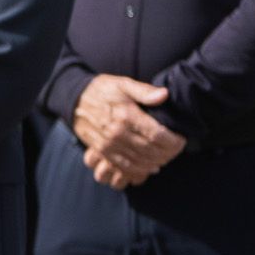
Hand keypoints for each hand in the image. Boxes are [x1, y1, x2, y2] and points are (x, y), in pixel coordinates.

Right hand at [70, 74, 185, 186]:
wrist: (74, 99)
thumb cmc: (102, 90)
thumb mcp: (123, 83)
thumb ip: (144, 91)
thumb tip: (164, 95)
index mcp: (126, 115)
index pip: (158, 135)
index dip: (174, 141)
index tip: (181, 139)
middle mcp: (117, 133)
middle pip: (151, 151)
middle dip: (169, 153)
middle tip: (176, 149)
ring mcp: (109, 145)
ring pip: (140, 162)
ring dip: (157, 162)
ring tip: (165, 157)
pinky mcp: (102, 151)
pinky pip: (125, 167)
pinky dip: (141, 170)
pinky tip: (150, 166)